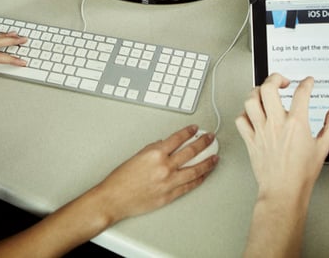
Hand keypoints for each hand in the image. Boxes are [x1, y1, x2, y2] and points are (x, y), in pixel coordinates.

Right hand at [91, 125, 218, 224]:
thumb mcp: (137, 156)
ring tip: (214, 157)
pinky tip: (204, 175)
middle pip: (191, 152)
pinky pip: (189, 186)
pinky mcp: (170, 195)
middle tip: (211, 138)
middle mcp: (164, 167)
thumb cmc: (121, 179)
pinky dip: (198, 179)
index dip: (188, 132)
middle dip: (203, 143)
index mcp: (155, 154)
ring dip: (207, 162)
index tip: (195, 129)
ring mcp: (169, 182)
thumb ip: (153, 149)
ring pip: (195, 170)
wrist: (114, 199)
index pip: (178, 138)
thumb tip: (165, 145)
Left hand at [236, 73, 328, 201]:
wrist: (284, 192)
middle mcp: (276, 124)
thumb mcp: (322, 148)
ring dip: (257, 92)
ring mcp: (261, 131)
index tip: (307, 82)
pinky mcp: (250, 140)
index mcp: (296, 124)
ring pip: (251, 100)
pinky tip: (252, 114)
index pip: (301, 93)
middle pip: (269, 88)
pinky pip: (241, 120)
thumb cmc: (301, 174)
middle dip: (275, 78)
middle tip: (282, 81)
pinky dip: (245, 113)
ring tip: (265, 93)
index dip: (306, 83)